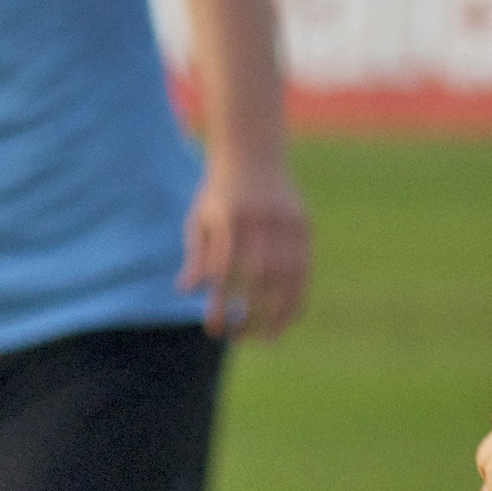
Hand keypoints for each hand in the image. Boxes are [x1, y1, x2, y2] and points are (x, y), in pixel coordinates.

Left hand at [180, 158, 311, 338]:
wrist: (252, 151)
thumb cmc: (219, 190)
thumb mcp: (199, 218)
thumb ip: (196, 254)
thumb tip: (187, 292)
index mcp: (228, 219)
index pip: (223, 272)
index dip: (219, 305)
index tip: (214, 329)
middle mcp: (259, 221)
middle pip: (258, 280)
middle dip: (250, 315)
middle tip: (238, 340)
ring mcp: (285, 222)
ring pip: (286, 277)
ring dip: (277, 313)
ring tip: (265, 339)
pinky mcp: (303, 224)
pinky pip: (304, 268)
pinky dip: (297, 296)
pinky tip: (288, 318)